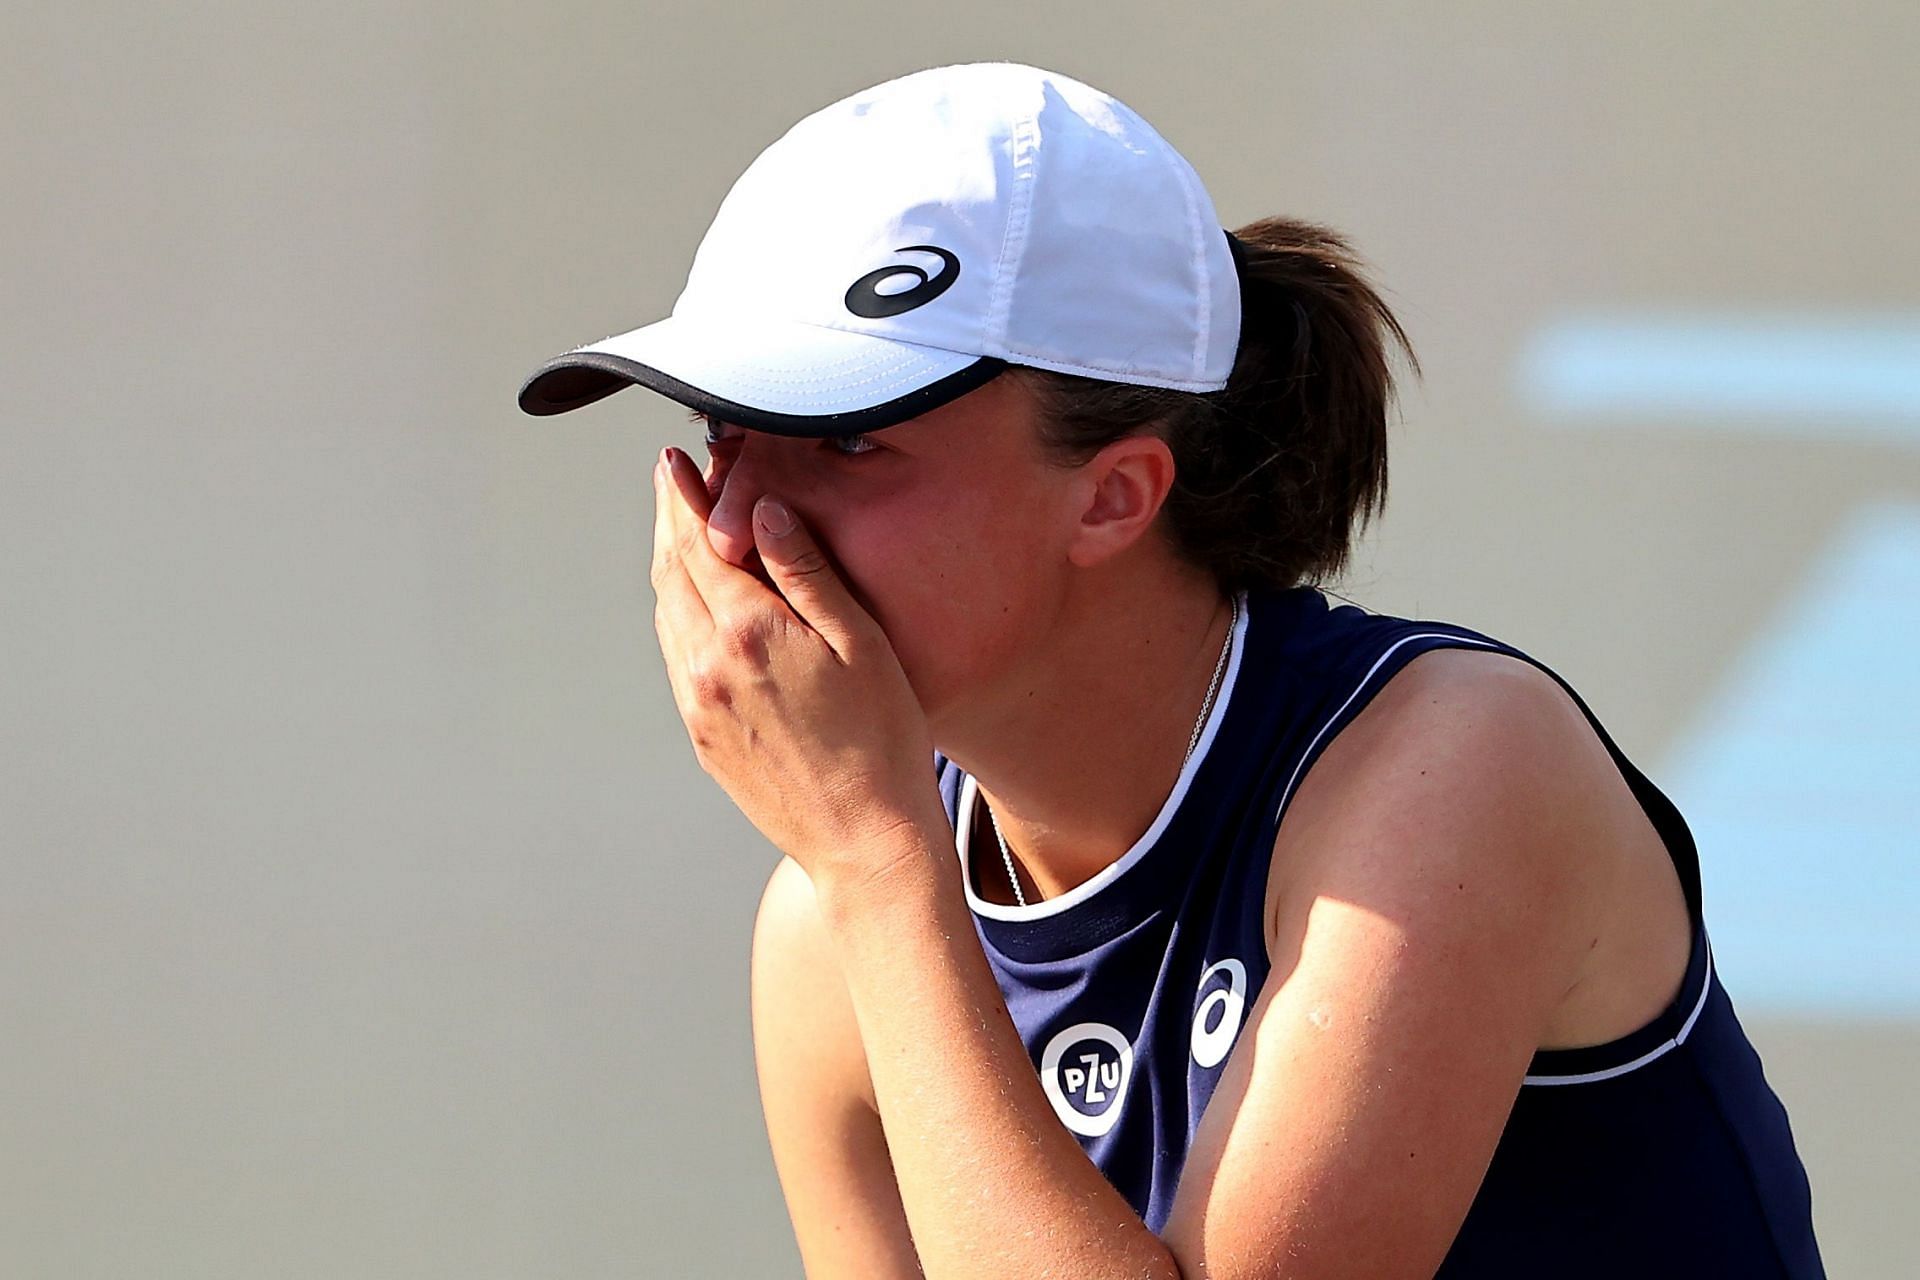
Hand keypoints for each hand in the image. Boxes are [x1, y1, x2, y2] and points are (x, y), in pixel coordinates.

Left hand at [649, 447, 944, 888]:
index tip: (675, 460)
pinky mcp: (702, 735)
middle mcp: (708, 665)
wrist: (865, 840)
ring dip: (669, 567)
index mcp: (749, 631)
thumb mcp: (861, 643)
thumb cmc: (884, 740)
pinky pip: (677, 657)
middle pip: (671, 572)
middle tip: (672, 481)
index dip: (683, 496)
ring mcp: (698, 704)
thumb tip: (762, 511)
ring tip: (681, 533)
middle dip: (670, 521)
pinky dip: (678, 615)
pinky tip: (697, 606)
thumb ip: (808, 572)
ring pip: (667, 615)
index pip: (698, 542)